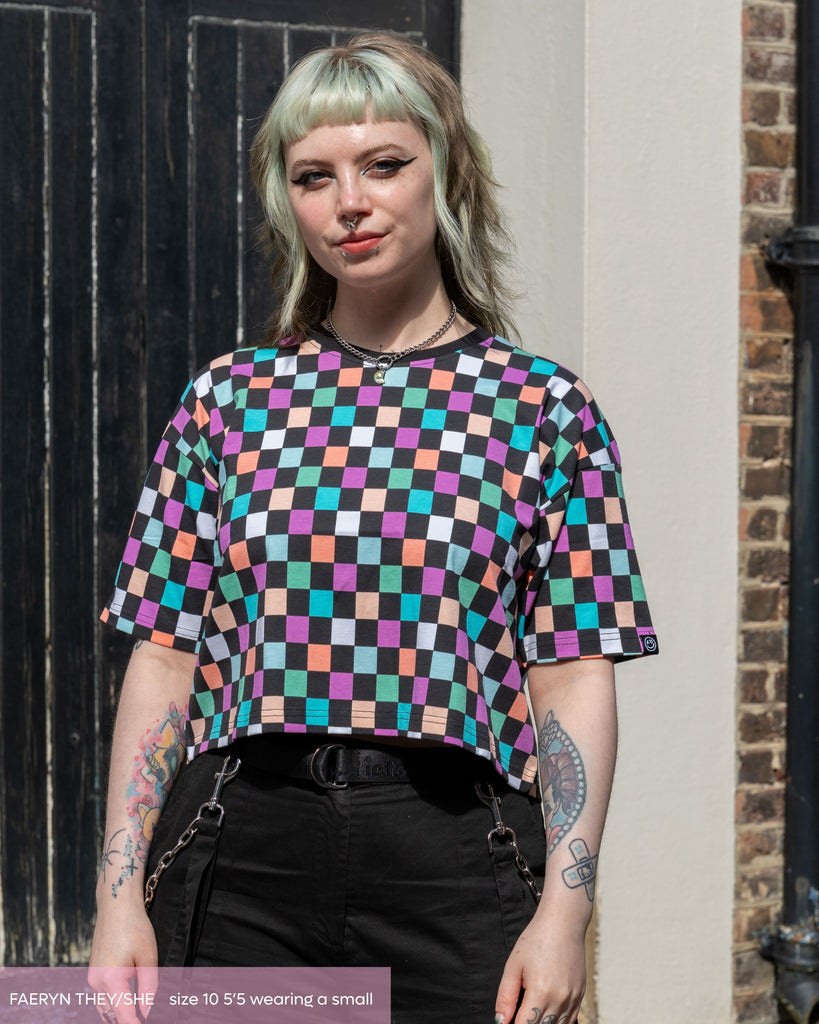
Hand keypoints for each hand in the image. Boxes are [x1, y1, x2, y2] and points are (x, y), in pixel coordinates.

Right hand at [88, 901, 158, 1023]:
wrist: (116, 906)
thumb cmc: (135, 928)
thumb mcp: (148, 958)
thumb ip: (148, 989)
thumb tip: (147, 1013)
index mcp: (111, 981)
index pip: (124, 1017)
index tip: (146, 1023)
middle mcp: (97, 983)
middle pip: (111, 1017)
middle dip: (128, 1021)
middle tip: (145, 1016)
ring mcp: (92, 979)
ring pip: (105, 1010)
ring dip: (120, 1015)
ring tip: (138, 1011)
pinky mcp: (93, 973)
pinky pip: (102, 998)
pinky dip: (114, 1005)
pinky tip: (129, 1002)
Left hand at [493, 913, 584, 1023]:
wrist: (563, 922)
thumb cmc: (536, 940)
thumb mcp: (513, 965)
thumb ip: (506, 997)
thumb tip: (500, 1022)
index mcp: (540, 992)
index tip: (507, 1021)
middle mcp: (559, 999)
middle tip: (517, 1012)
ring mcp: (573, 998)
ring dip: (542, 1023)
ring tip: (530, 1010)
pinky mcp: (580, 995)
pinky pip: (570, 1020)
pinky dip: (557, 1022)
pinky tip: (545, 1012)